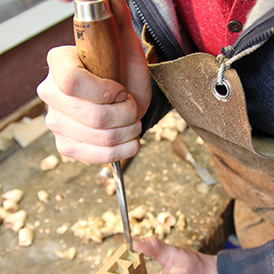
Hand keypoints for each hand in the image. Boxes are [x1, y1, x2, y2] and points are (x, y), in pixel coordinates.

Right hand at [36, 0, 151, 163]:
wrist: (126, 104)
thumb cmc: (124, 76)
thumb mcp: (127, 50)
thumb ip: (117, 23)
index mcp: (59, 65)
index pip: (72, 82)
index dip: (105, 92)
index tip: (120, 89)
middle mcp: (50, 95)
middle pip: (94, 117)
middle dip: (127, 114)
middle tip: (130, 106)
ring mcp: (56, 124)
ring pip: (103, 139)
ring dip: (130, 131)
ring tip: (130, 121)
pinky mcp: (67, 148)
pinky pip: (100, 157)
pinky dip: (125, 150)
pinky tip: (127, 139)